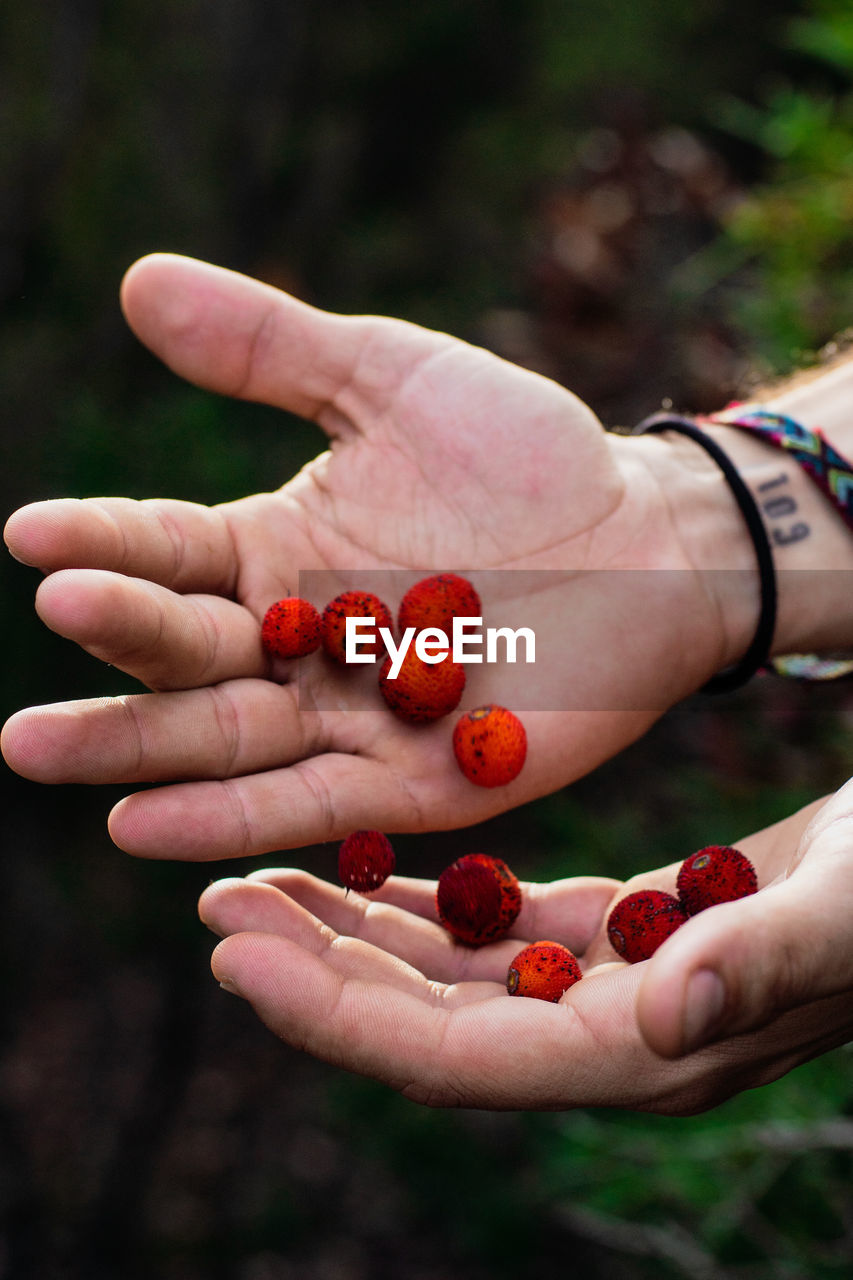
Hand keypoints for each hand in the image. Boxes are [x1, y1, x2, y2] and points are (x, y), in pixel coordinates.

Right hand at [2, 253, 755, 860]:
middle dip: (113, 639)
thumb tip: (138, 281)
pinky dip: (222, 815)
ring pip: (223, 736)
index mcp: (279, 551)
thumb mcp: (394, 382)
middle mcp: (297, 642)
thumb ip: (272, 350)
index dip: (102, 541)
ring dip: (133, 746)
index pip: (170, 549)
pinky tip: (137, 824)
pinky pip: (305, 801)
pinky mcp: (409, 783)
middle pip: (183, 651)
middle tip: (49, 618)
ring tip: (34, 744)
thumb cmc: (527, 458)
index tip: (29, 534)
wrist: (649, 542)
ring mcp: (348, 718)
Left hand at [198, 790, 852, 1111]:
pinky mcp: (628, 932)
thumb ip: (759, 963)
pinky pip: (504, 929)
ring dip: (354, 935)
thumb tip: (662, 1017)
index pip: (461, 1059)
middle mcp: (616, 1031)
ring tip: (260, 886)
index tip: (233, 959)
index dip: (339, 1020)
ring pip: (456, 974)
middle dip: (315, 973)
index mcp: (651, 1047)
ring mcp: (617, 985)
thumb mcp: (848, 909)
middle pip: (431, 1022)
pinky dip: (430, 902)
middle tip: (215, 908)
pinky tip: (371, 872)